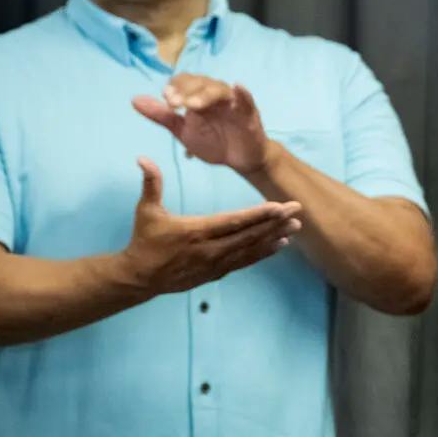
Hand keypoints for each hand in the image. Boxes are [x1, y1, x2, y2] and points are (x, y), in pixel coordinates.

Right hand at [117, 158, 303, 295]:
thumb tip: (143, 158)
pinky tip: (279, 244)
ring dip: (274, 237)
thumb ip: (151, 184)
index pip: (233, 222)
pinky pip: (244, 262)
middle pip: (249, 235)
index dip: (258, 215)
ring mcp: (215, 264)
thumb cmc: (145, 240)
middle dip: (276, 223)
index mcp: (196, 231)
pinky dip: (263, 253)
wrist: (139, 278)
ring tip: (296, 227)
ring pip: (250, 249)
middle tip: (298, 211)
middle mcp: (210, 249)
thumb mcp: (146, 211)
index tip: (279, 206)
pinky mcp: (216, 273)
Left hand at [133, 74, 271, 173]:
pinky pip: (247, 100)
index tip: (166, 100)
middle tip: (174, 104)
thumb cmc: (212, 141)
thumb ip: (161, 116)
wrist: (237, 159)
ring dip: (206, 94)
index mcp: (198, 96)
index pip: (185, 82)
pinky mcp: (250, 114)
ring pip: (219, 90)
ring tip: (193, 105)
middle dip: (186, 91)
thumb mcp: (182, 131)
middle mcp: (215, 95)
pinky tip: (238, 87)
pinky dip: (243, 93)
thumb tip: (134, 100)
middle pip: (201, 83)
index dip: (175, 88)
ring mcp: (233, 103)